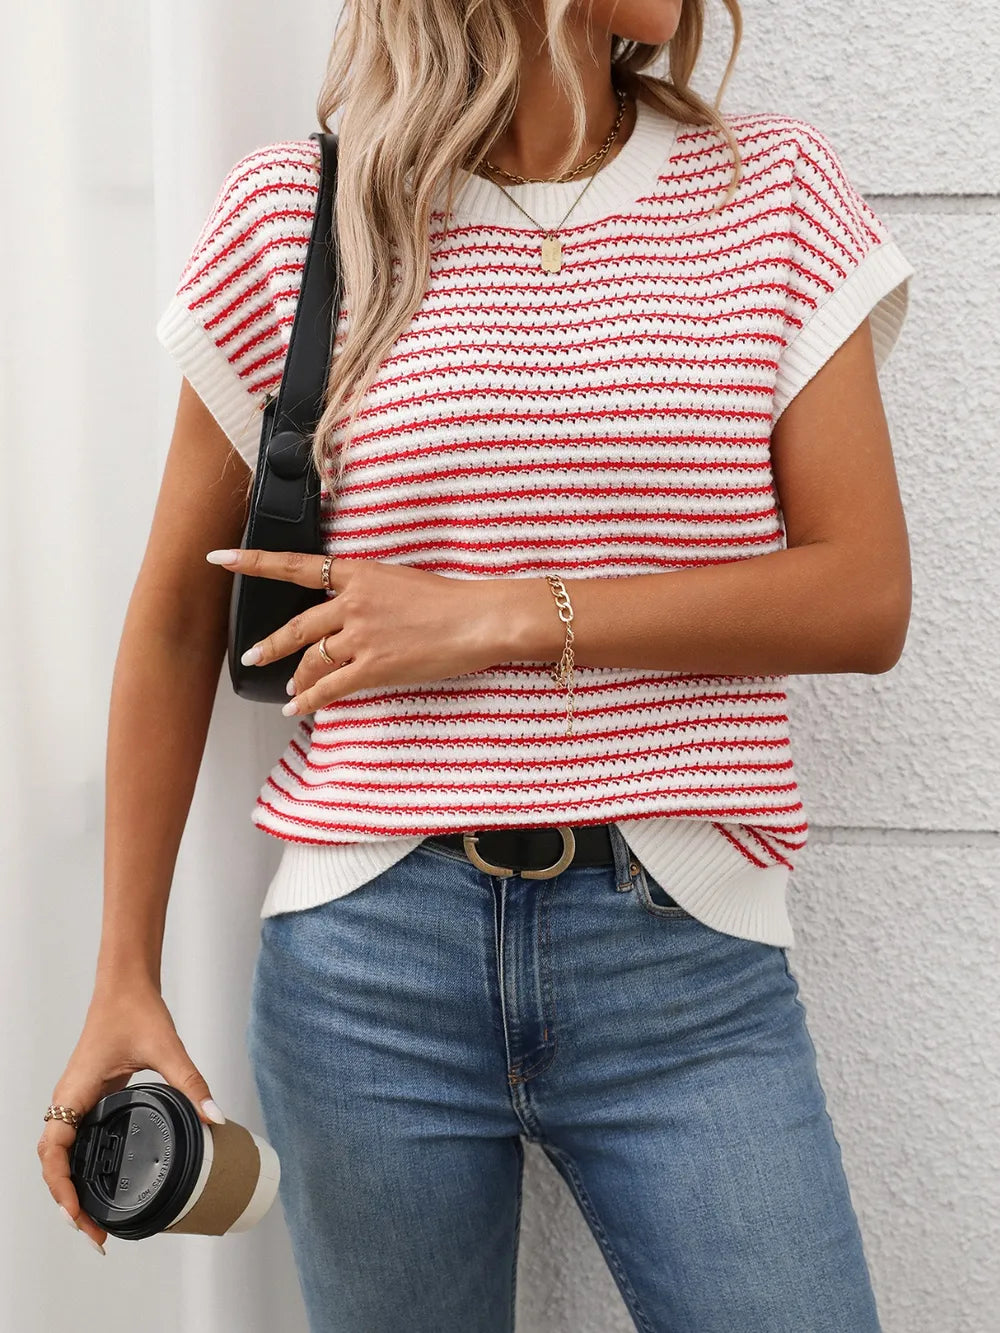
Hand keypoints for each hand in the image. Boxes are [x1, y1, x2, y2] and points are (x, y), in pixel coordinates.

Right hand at [39, 983, 225, 1254]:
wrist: (125, 984)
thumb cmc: (135, 1010)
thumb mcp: (166, 1048)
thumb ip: (190, 1083)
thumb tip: (215, 1117)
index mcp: (76, 1092)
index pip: (53, 1152)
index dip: (60, 1188)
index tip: (78, 1215)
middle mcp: (69, 1099)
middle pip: (52, 1163)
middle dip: (67, 1201)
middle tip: (95, 1233)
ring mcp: (76, 1098)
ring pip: (60, 1153)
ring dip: (70, 1187)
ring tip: (94, 1220)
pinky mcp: (89, 1096)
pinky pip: (74, 1139)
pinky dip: (79, 1166)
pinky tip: (99, 1182)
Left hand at [206, 550, 543, 714]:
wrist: (480, 618)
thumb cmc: (451, 600)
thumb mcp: (401, 581)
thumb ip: (367, 592)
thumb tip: (346, 611)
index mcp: (358, 573)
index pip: (294, 565)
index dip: (252, 562)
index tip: (220, 558)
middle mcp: (353, 602)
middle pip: (297, 626)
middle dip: (271, 644)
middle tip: (252, 654)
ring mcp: (361, 636)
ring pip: (311, 659)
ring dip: (295, 676)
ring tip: (286, 688)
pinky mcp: (374, 667)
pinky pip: (331, 688)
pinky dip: (310, 700)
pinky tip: (298, 708)